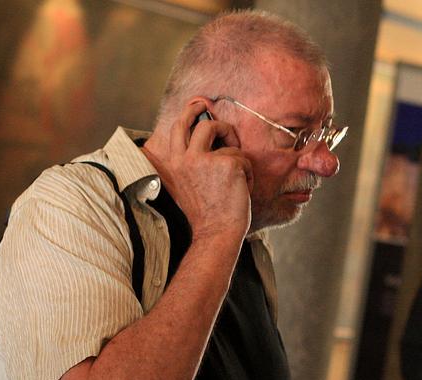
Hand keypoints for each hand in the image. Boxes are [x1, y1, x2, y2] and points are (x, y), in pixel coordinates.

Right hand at [153, 99, 251, 243]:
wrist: (216, 233)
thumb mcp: (187, 185)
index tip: (199, 105)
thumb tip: (200, 138)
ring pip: (226, 139)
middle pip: (202, 124)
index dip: (189, 112)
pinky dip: (247, 174)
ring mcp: (206, 159)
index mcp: (174, 163)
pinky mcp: (228, 164)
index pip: (178, 128)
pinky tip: (242, 190)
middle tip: (224, 124)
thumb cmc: (206, 213)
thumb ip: (189, 163)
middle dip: (216, 120)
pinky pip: (243, 158)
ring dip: (236, 151)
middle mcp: (186, 158)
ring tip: (238, 175)